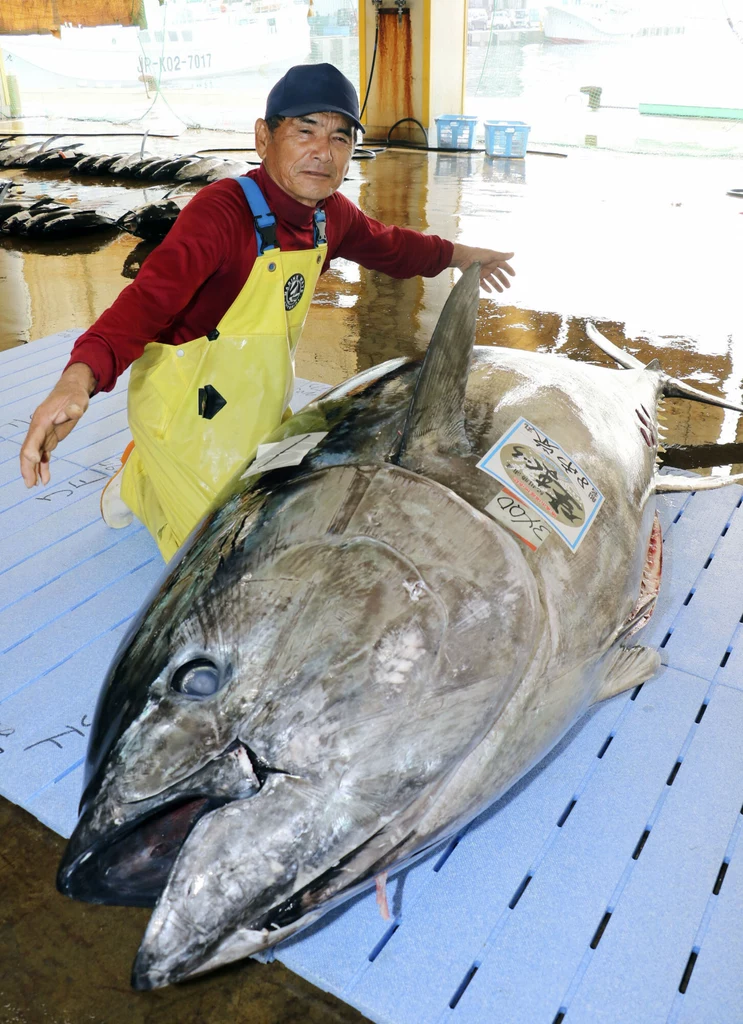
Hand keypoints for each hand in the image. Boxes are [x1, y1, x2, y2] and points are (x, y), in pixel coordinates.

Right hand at [20, 363, 95, 486]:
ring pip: (33, 454)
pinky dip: (43, 467)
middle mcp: (39, 428)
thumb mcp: (78, 399)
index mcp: (43, 419)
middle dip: (27, 466)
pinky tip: (45, 479)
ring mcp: (42, 434)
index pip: (34, 436)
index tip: (34, 461)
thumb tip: (75, 411)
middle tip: (30, 483)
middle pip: (28, 449)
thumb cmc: (74, 395)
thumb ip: (75, 407)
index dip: (31, 449)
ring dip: (32, 470)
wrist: (72, 391)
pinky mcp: (49, 438)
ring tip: (33, 485)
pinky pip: (43, 454)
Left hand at [450, 243, 515, 293]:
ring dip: (496, 285)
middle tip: (508, 287)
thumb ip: (502, 256)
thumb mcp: (492, 255)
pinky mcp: (476, 276)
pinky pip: (482, 283)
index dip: (508, 270)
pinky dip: (486, 287)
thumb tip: (513, 254)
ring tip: (501, 291)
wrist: (463, 258)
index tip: (513, 275)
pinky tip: (490, 291)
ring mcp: (483, 272)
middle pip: (498, 274)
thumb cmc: (478, 255)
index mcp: (493, 260)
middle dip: (503, 280)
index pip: (503, 265)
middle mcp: (489, 266)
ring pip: (491, 280)